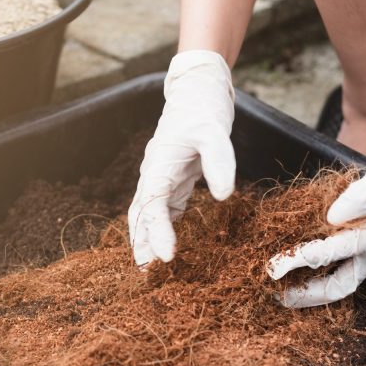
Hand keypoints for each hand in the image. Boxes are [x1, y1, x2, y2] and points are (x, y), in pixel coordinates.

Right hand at [128, 50, 235, 265]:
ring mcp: (162, 178)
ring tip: (151, 269)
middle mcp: (154, 175)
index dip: (157, 233)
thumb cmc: (202, 109)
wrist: (198, 90)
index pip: (152, 206)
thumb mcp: (215, 132)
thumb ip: (219, 163)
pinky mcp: (174, 180)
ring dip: (147, 240)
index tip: (166, 257)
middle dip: (142, 244)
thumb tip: (224, 196)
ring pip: (148, 216)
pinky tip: (168, 249)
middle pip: (140, 216)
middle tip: (148, 275)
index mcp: (158, 166)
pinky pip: (164, 210)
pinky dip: (162, 230)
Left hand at [267, 81, 365, 307]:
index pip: (338, 252)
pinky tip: (307, 262)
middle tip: (279, 296)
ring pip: (347, 274)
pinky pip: (348, 258)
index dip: (304, 260)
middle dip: (310, 293)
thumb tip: (332, 219)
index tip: (277, 266)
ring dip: (316, 283)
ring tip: (287, 287)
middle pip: (345, 283)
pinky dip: (326, 265)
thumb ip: (360, 197)